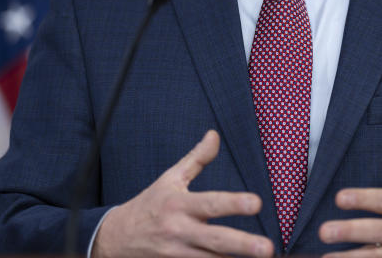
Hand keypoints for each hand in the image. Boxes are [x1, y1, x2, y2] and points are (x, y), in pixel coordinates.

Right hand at [92, 130, 274, 257]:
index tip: (256, 202)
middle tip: (266, 249)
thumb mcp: (170, 178)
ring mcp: (177, 254)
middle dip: (242, 245)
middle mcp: (180, 231)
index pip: (210, 204)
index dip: (233, 203)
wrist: (116, 238)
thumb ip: (197, 159)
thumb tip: (215, 135)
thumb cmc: (150, 205)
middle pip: (215, 239)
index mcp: (179, 205)